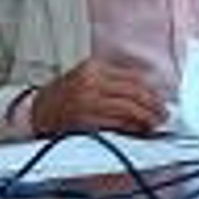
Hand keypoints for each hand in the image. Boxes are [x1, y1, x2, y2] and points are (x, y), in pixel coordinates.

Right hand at [29, 59, 165, 136]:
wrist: (34, 112)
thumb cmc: (64, 97)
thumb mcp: (87, 78)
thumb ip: (113, 81)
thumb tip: (147, 93)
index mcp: (94, 68)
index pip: (133, 78)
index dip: (152, 91)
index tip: (161, 100)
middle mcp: (90, 82)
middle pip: (133, 92)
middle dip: (153, 105)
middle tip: (164, 115)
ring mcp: (86, 102)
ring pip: (127, 108)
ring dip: (145, 118)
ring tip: (155, 124)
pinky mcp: (83, 121)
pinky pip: (115, 124)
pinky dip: (130, 127)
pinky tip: (138, 130)